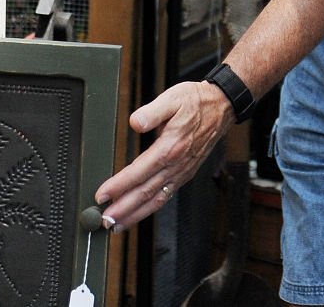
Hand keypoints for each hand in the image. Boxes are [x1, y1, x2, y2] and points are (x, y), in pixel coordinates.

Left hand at [94, 81, 233, 229]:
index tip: (102, 194)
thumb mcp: (172, 98)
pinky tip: (139, 213)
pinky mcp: (185, 174)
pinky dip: (150, 209)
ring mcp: (181, 172)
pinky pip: (165, 196)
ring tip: (117, 225)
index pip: (139, 172)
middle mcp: (176, 164)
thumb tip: (135, 122)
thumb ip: (152, 112)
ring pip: (155, 200)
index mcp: (170, 147)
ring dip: (135, 215)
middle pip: (145, 193)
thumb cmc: (195, 102)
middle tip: (104, 220)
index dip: (119, 185)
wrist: (221, 107)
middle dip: (123, 209)